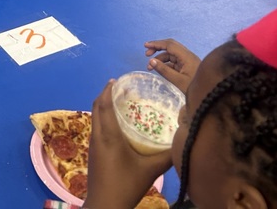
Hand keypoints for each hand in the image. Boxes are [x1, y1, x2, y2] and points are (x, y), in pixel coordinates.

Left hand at [83, 81, 171, 208]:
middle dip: (105, 94)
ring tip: (119, 102)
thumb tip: (183, 139)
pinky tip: (116, 125)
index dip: (108, 90)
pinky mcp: (93, 153)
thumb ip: (167, 155)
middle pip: (96, 107)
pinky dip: (103, 119)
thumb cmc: (126, 185)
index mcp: (109, 135)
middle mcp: (97, 136)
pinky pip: (96, 127)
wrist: (105, 206)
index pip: (104, 105)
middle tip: (120, 88)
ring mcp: (93, 145)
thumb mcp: (151, 170)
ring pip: (94, 118)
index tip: (117, 80)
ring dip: (103, 106)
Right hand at [144, 39, 200, 90]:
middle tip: (146, 54)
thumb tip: (151, 61)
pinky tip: (159, 69)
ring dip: (160, 58)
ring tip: (150, 67)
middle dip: (157, 49)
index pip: (169, 45)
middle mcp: (187, 55)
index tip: (145, 45)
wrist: (208, 96)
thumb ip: (164, 70)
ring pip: (171, 55)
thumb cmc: (194, 88)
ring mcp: (187, 61)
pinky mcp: (187, 66)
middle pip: (170, 47)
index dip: (157, 44)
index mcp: (186, 56)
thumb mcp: (177, 81)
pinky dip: (165, 63)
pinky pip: (174, 61)